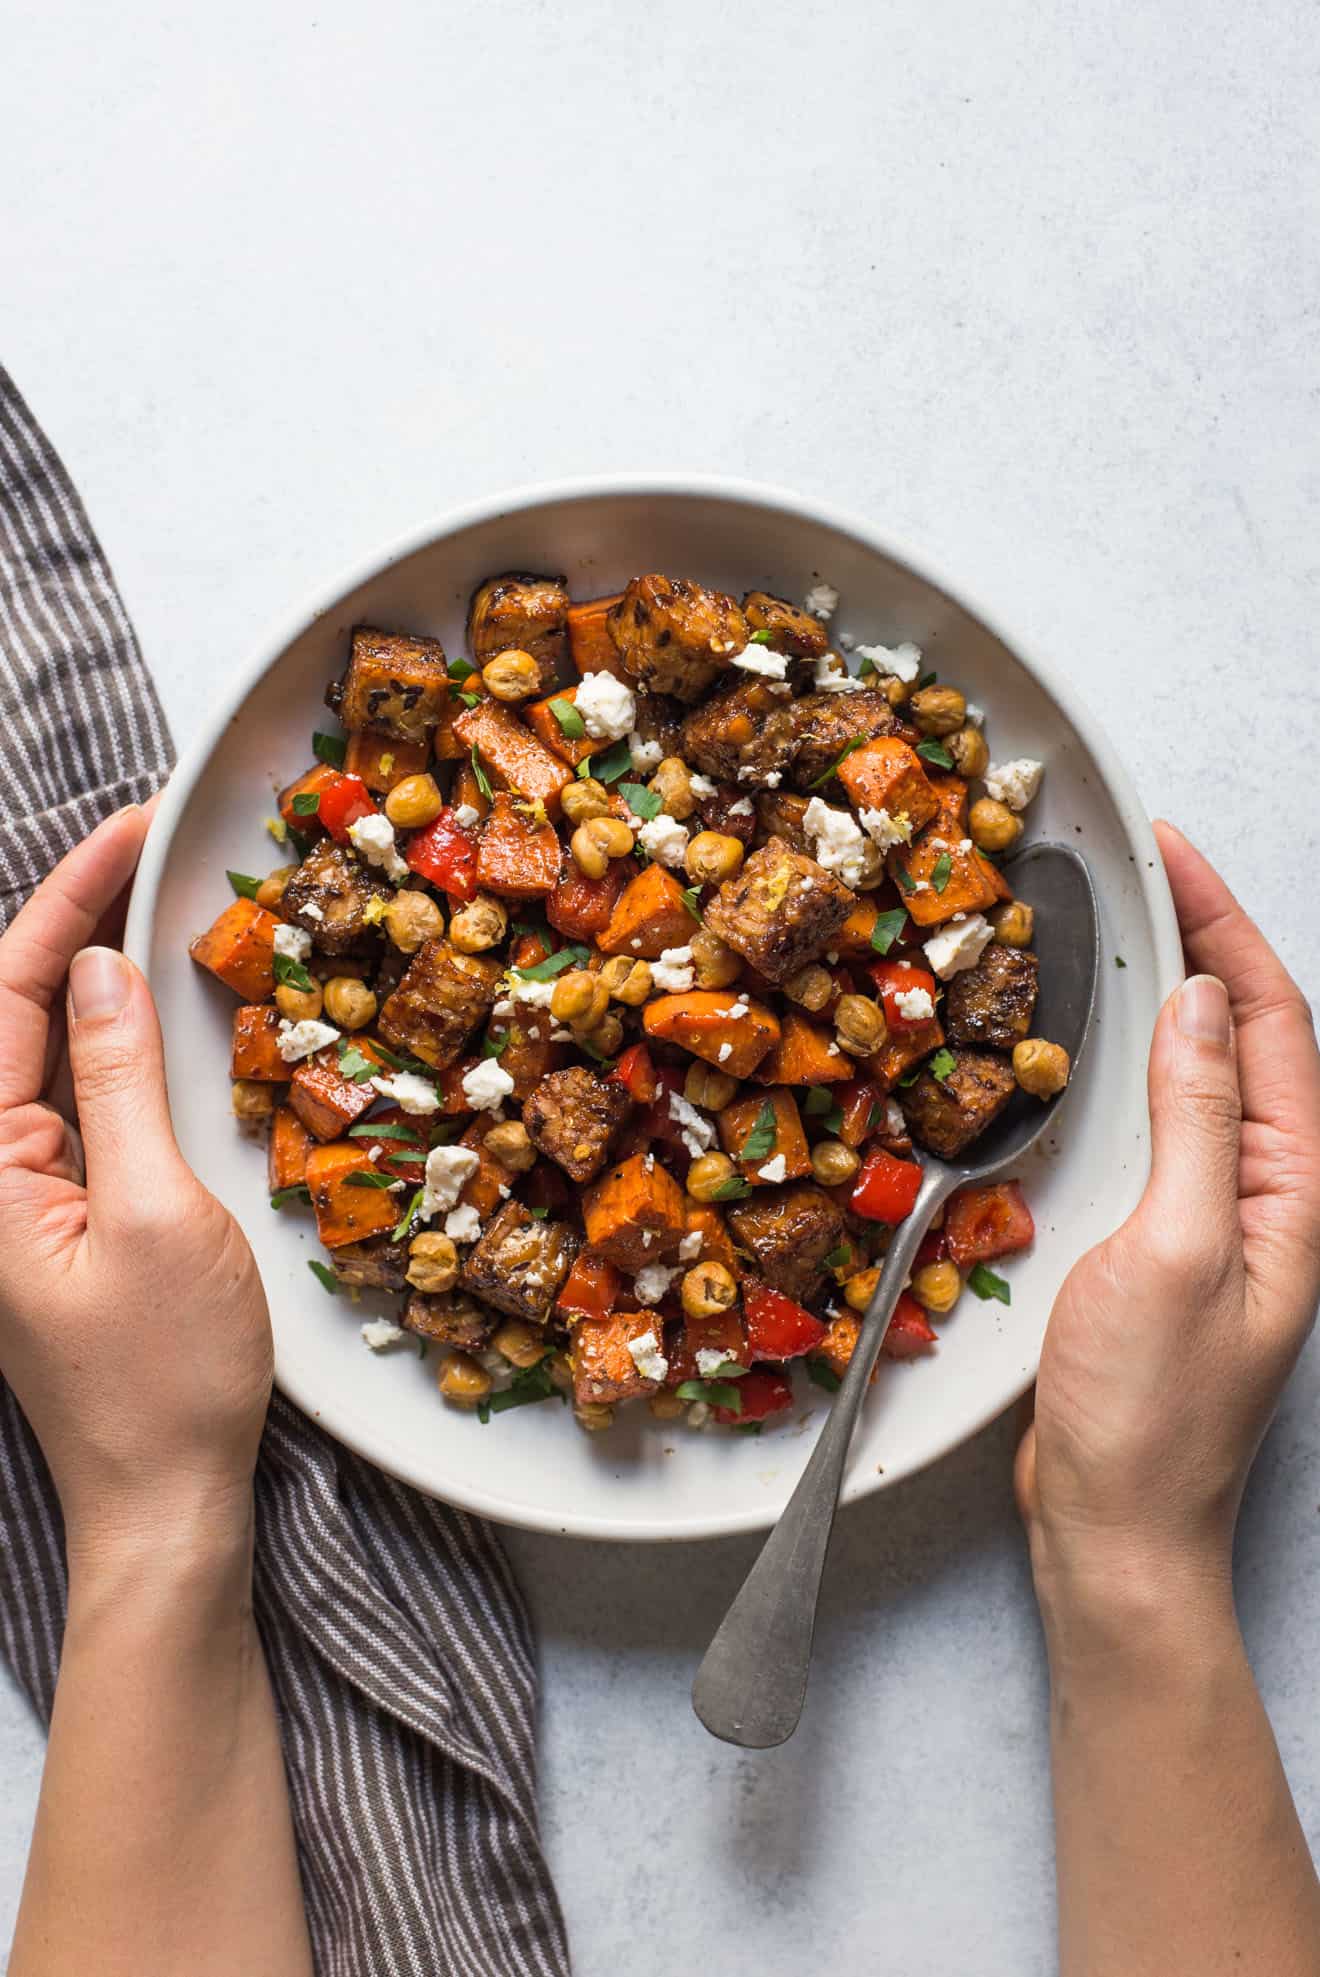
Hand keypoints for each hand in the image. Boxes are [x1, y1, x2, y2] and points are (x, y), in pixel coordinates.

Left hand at [0, 807, 272, 1569]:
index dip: (66, 902)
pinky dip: (112, 1039)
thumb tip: (104, 969)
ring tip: (152, 891)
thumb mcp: (159, 1215)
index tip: (131, 831)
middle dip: (75, 915)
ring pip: (43, 1050)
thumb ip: (119, 1084)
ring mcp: (17, 1194)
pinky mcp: (57, 1213)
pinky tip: (153, 1002)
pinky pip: (75, 1101)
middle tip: (149, 841)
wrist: (163, 1504)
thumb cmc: (162, 1379)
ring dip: (92, 969)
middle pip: (17, 1011)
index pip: (7, 998)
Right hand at [1017, 822, 1319, 1620]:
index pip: (1273, 1024)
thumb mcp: (1175, 1252)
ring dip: (1168, 995)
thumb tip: (1195, 1003)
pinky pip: (1158, 1126)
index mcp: (1296, 1192)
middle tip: (1140, 865)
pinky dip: (1131, 1064)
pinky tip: (1093, 1048)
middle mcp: (1269, 1195)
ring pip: (1201, 1076)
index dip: (1225, 927)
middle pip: (1245, 1036)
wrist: (1116, 1530)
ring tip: (1118, 927)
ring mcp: (1218, 1218)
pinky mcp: (1164, 1240)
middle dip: (1202, 939)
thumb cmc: (1150, 1413)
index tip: (1170, 853)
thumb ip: (1194, 1125)